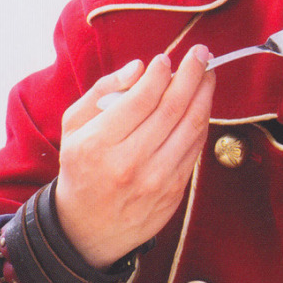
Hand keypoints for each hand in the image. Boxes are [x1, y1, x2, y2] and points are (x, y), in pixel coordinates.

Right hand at [53, 45, 215, 268]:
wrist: (88, 227)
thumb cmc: (82, 167)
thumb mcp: (74, 127)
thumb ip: (103, 92)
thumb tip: (139, 67)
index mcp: (99, 144)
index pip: (142, 99)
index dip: (161, 74)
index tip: (167, 58)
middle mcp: (129, 162)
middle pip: (173, 109)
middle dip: (192, 75)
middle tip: (202, 54)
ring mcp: (156, 179)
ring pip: (191, 128)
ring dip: (205, 95)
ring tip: (208, 75)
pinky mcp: (175, 190)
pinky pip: (196, 148)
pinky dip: (202, 122)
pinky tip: (202, 104)